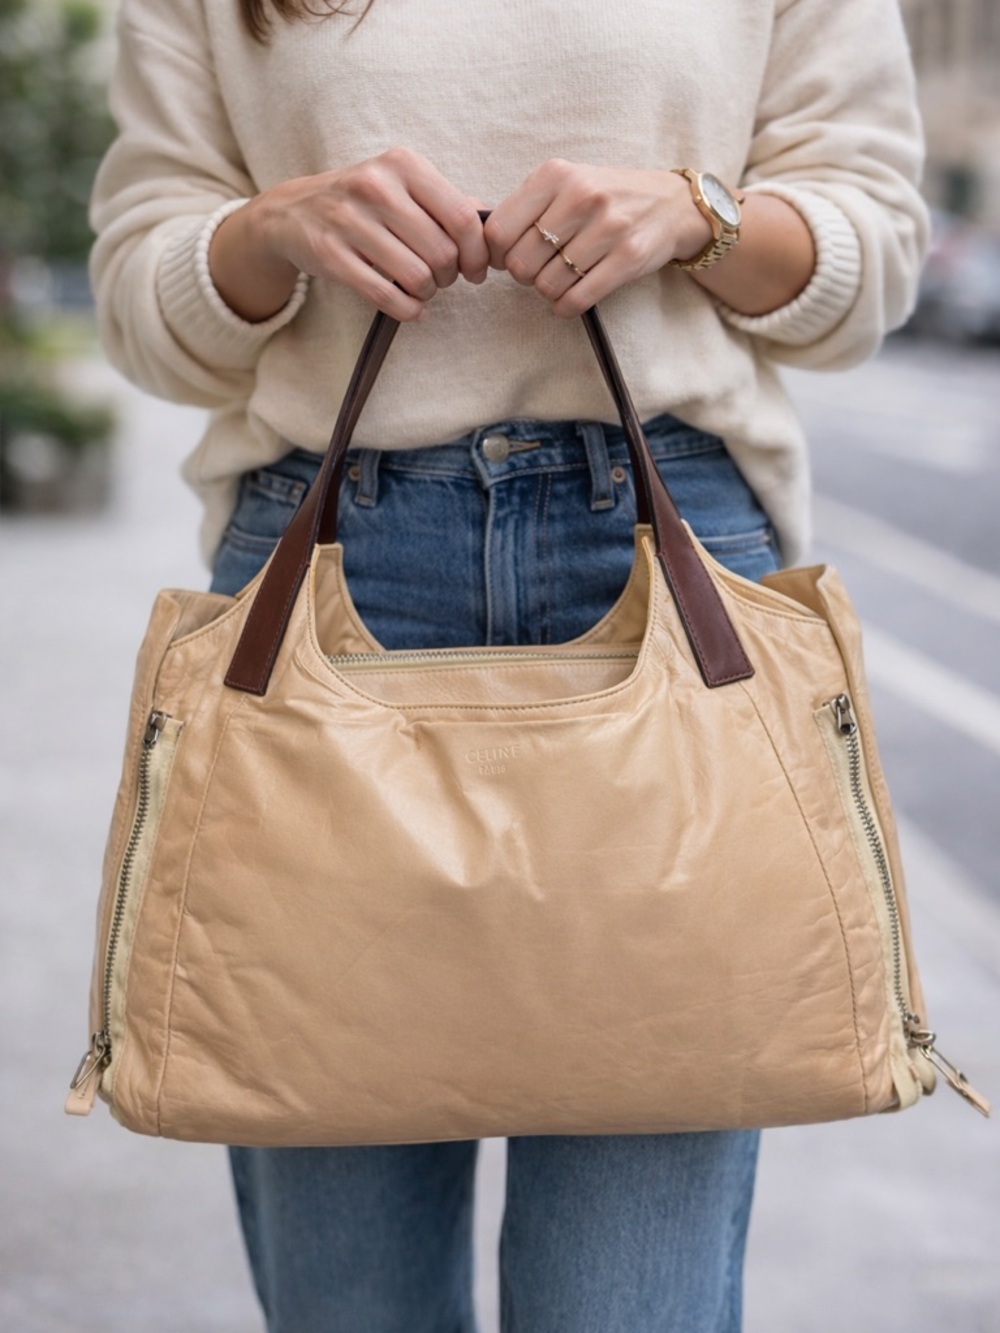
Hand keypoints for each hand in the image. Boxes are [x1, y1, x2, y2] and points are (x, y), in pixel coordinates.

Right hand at [210, 147, 489, 322]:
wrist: (292, 212)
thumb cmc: (362, 202)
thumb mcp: (401, 184)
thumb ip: (445, 201)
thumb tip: (490, 222)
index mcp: (403, 165)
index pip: (462, 217)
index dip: (478, 253)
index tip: (477, 269)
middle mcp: (376, 186)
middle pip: (442, 252)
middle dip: (451, 275)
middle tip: (443, 278)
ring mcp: (349, 220)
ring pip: (417, 276)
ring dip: (428, 293)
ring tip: (423, 289)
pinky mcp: (331, 255)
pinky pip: (387, 296)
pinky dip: (408, 310)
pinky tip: (411, 307)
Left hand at [483, 160, 710, 316]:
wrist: (670, 204)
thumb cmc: (607, 198)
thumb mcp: (565, 184)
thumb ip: (525, 206)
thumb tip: (479, 242)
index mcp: (556, 175)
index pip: (499, 229)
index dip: (494, 254)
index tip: (505, 258)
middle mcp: (582, 196)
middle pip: (520, 262)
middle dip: (523, 275)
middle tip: (538, 269)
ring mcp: (608, 227)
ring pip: (547, 284)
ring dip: (548, 291)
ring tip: (561, 278)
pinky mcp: (628, 258)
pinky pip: (576, 299)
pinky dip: (565, 307)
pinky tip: (569, 298)